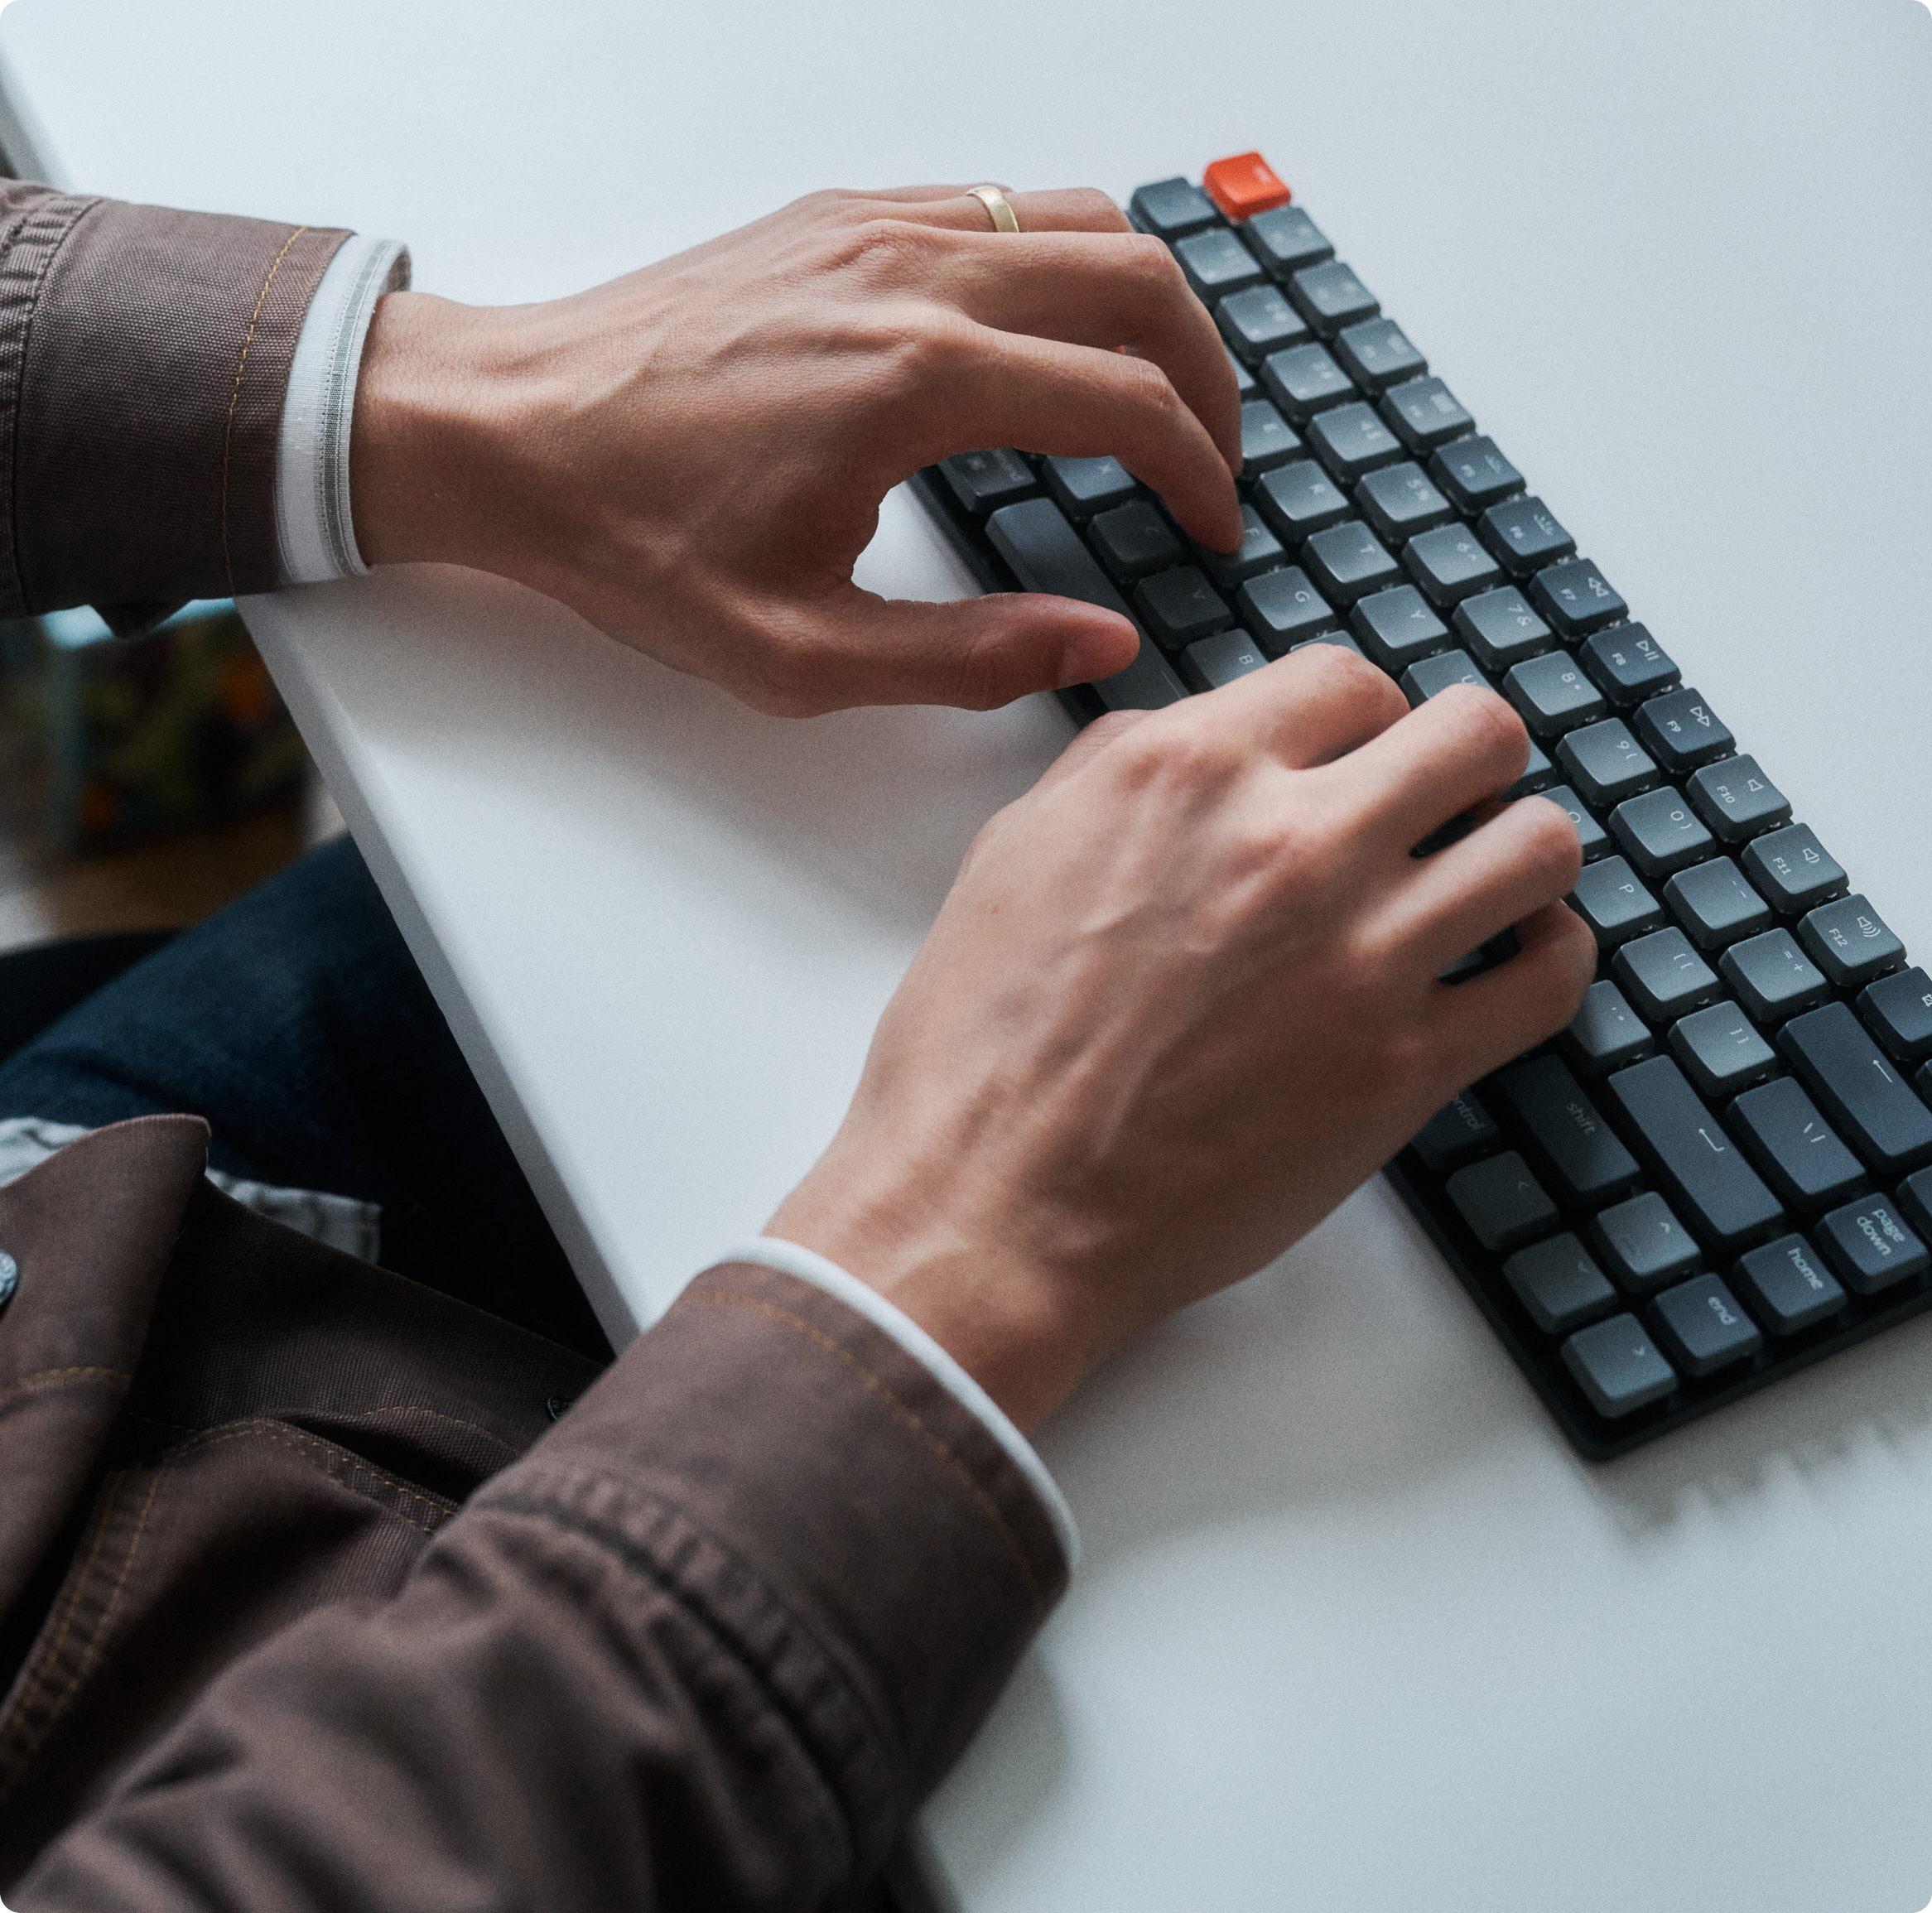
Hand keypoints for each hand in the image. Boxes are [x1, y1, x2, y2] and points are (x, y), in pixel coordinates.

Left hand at [349, 186, 1241, 714]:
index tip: (1213, 527)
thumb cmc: (629, 536)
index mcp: (917, 380)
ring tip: (1156, 391)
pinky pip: (997, 203)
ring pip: (1079, 217)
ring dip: (1146, 302)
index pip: (1130, 402)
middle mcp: (910, 274)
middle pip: (1138, 280)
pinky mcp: (834, 216)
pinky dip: (1061, 259)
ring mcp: (872, 227)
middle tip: (1214, 457)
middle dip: (1209, 374)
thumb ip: (970, 657)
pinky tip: (1048, 335)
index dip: (1200, 472)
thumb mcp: (801, 654)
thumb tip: (1098, 643)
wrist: (503, 432)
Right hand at [768, 654, 1596, 1428]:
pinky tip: (1514, 964)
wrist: (993, 1206)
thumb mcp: (1017, 852)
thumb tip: (1203, 735)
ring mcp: (1361, 956)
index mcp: (1188, 774)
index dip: (1363, 719)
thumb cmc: (982, 1046)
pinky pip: (1551, 981)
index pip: (1348, 680)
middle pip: (1474, 732)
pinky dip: (1552, 960)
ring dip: (1521, 853)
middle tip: (1439, 808)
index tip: (1359, 760)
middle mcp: (1289, 843)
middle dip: (1466, 762)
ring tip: (1486, 885)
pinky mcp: (1405, 1068)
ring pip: (1540, 843)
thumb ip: (1120, 768)